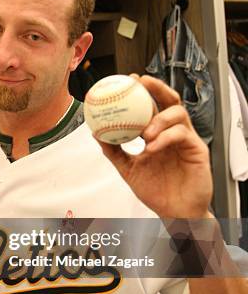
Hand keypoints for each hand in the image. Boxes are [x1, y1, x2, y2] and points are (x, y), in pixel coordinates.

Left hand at [97, 75, 212, 218]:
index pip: (152, 105)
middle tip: (141, 82)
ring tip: (144, 132)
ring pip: (178, 114)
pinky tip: (152, 146)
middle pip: (169, 100)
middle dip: (156, 87)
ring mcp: (187, 139)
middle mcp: (174, 132)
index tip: (128, 80)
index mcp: (158, 132)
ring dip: (160, 118)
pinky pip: (182, 135)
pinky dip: (166, 137)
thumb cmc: (157, 191)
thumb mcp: (128, 169)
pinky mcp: (197, 150)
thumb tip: (96, 134)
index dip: (143, 90)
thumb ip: (114, 151)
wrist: (174, 213)